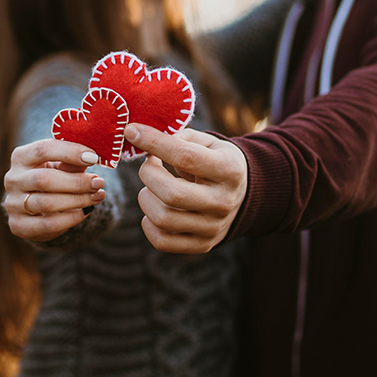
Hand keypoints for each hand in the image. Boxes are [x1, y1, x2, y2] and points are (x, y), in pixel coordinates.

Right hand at [3, 139, 105, 241]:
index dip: (70, 152)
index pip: (42, 150)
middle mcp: (12, 179)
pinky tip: (85, 211)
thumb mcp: (61, 166)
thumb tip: (91, 160)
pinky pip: (48, 224)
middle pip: (44, 180)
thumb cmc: (52, 178)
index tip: (93, 158)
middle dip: (76, 182)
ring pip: (46, 203)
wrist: (35, 208)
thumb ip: (73, 163)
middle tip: (99, 183)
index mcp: (21, 157)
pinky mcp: (18, 225)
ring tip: (97, 196)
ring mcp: (13, 203)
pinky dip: (70, 219)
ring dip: (77, 200)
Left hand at [124, 123, 247, 253]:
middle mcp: (223, 201)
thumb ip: (178, 138)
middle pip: (171, 194)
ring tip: (152, 188)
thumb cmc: (216, 162)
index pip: (185, 157)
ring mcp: (213, 227)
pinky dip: (148, 224)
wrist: (244, 196)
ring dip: (146, 198)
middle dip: (148, 174)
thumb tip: (142, 138)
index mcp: (228, 170)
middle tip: (149, 165)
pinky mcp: (203, 244)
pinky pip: (162, 241)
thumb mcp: (208, 143)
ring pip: (162, 218)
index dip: (154, 142)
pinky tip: (154, 208)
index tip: (132, 131)